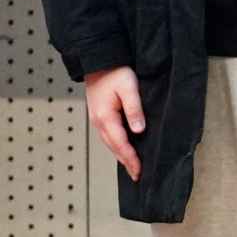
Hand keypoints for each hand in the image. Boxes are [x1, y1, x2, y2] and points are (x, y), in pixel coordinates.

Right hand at [83, 65, 144, 179]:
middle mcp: (99, 121)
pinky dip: (116, 145)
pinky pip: (108, 135)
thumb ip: (134, 109)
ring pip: (110, 142)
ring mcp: (97, 118)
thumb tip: (139, 130)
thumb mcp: (129, 89)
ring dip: (120, 155)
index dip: (130, 158)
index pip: (120, 143)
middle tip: (137, 175)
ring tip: (131, 166)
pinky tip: (123, 148)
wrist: (98, 62)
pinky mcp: (100, 114)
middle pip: (113, 146)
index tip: (139, 170)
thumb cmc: (115, 73)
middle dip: (125, 161)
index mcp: (105, 117)